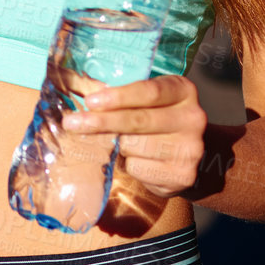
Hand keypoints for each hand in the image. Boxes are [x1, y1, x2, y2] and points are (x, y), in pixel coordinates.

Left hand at [64, 75, 208, 197]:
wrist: (185, 154)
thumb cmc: (155, 117)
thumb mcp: (144, 99)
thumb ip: (119, 95)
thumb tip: (75, 89)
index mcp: (182, 90)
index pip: (149, 91)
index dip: (118, 97)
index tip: (91, 102)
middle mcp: (192, 117)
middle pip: (138, 120)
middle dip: (101, 122)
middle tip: (72, 123)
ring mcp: (191, 148)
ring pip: (134, 146)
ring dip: (117, 145)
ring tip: (122, 143)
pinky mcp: (182, 175)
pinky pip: (138, 168)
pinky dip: (128, 164)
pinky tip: (135, 159)